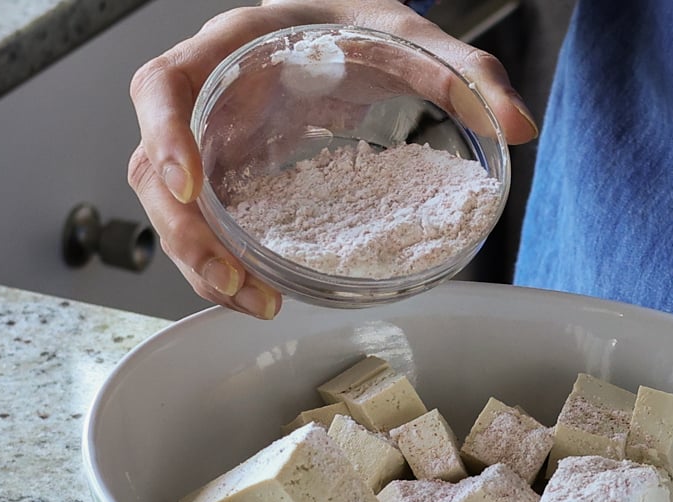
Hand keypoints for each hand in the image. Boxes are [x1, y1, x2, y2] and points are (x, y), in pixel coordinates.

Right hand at [128, 0, 538, 318]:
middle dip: (184, 234)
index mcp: (230, 51)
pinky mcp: (229, 178)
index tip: (190, 185)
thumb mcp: (411, 36)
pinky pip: (206, 225)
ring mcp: (212, 144)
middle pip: (155, 170)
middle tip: (234, 281)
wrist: (344, 32)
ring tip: (254, 303)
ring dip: (200, 263)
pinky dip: (223, 264)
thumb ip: (466, 70)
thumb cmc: (359, 27)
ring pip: (173, 209)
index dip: (165, 136)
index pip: (163, 86)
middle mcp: (207, 99)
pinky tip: (259, 293)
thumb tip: (517, 126)